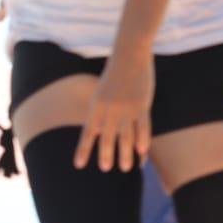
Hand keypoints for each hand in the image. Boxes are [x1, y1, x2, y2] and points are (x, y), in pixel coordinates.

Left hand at [74, 47, 154, 172]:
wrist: (130, 54)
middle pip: (107, 138)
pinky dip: (143, 140)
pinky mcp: (142, 105)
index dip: (83, 149)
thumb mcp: (102, 91)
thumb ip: (101, 110)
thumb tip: (99, 128)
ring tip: (126, 167)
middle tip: (106, 168)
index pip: (88, 133)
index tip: (78, 165)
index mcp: (96, 106)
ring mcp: (127, 108)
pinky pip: (143, 127)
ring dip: (126, 154)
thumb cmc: (116, 72)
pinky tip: (143, 151)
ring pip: (126, 137)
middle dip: (106, 155)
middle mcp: (110, 110)